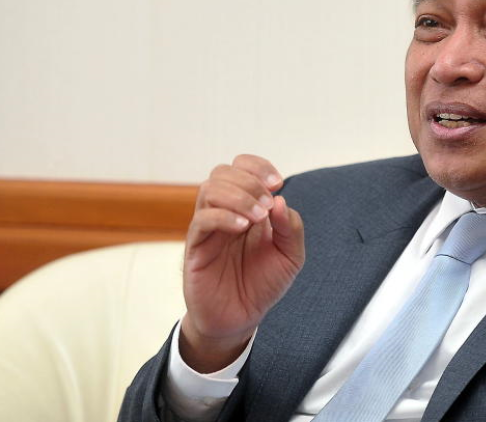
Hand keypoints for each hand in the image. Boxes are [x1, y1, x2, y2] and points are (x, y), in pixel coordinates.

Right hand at [179, 155, 304, 372]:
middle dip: (249, 181)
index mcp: (247, 206)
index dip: (258, 167)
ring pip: (210, 189)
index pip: (242, 167)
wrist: (240, 319)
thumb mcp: (290, 256)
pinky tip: (242, 228)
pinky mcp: (195, 247)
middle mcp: (224, 211)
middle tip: (267, 206)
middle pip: (222, 172)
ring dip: (238, 196)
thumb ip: (290, 228)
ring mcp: (208, 228)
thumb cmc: (263, 284)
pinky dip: (223, 217)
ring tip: (257, 218)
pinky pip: (201, 220)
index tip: (277, 183)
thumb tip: (281, 200)